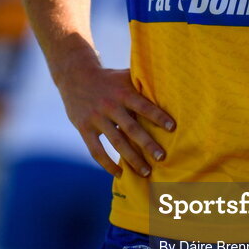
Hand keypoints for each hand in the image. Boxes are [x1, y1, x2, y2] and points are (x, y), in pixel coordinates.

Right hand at [56, 50, 174, 177]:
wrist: (75, 75)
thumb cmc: (109, 78)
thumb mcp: (125, 76)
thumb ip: (143, 84)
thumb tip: (170, 88)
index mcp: (123, 92)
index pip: (143, 106)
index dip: (158, 116)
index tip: (173, 128)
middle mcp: (110, 105)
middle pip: (131, 128)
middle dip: (147, 144)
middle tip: (162, 157)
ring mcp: (96, 118)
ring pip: (116, 142)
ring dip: (132, 159)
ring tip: (146, 172)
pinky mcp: (84, 128)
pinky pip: (96, 150)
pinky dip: (108, 164)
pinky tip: (120, 173)